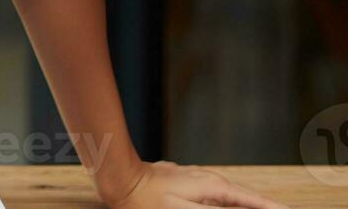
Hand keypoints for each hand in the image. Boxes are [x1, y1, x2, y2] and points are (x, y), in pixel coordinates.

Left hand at [104, 159, 291, 207]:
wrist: (118, 176)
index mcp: (214, 188)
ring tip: (261, 208)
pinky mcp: (187, 183)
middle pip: (246, 199)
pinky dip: (228, 204)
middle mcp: (209, 180)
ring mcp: (198, 180)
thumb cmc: (145, 199)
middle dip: (264, 207)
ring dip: (247, 205)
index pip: (254, 201)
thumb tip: (240, 208)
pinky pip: (216, 197)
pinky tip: (230, 205)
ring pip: (231, 197)